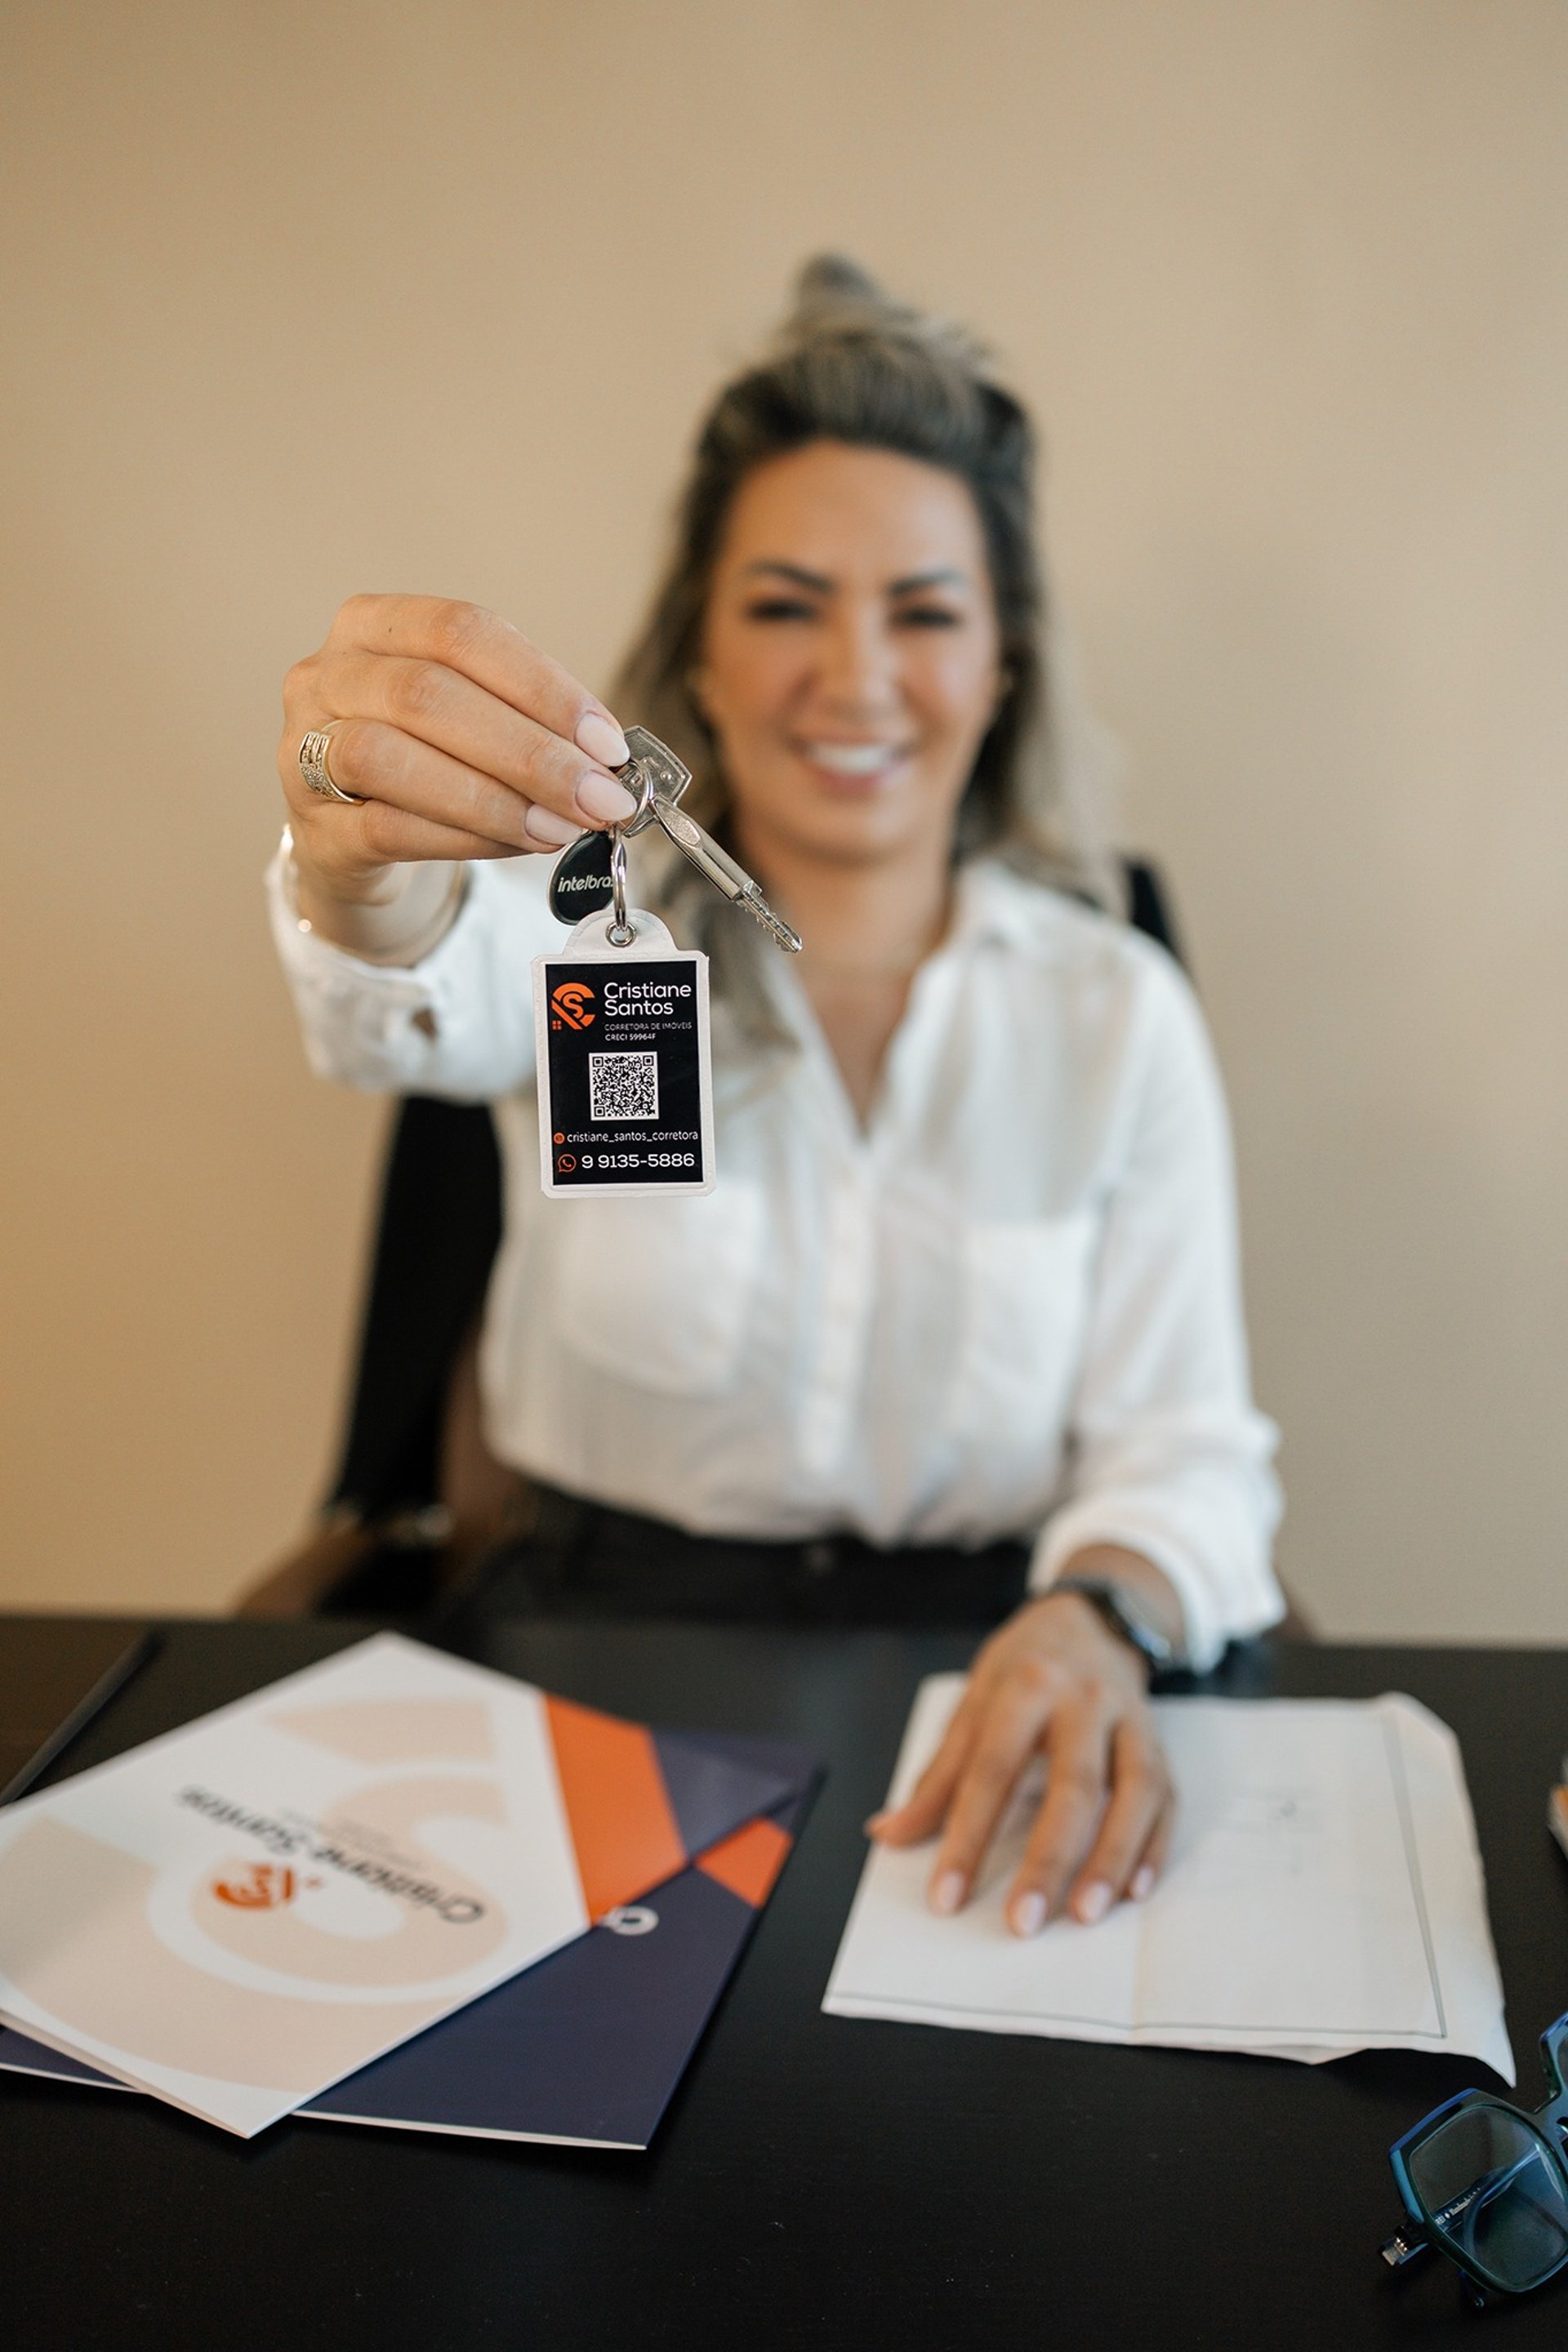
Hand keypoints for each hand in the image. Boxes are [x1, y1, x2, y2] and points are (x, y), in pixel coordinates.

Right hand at [278, 593, 638, 906]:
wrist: (356, 838)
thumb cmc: (430, 760)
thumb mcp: (475, 719)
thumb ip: (530, 724)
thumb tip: (608, 762)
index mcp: (375, 624)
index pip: (463, 632)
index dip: (542, 686)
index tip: (607, 743)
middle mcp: (326, 675)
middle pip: (427, 695)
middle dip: (530, 752)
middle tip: (600, 799)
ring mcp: (303, 748)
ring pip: (389, 758)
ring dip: (493, 798)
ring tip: (561, 828)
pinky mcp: (311, 825)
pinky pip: (386, 827)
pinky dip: (463, 837)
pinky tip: (518, 846)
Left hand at [868, 1583, 1174, 1935]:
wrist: (1090, 1619)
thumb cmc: (1022, 1669)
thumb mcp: (973, 1703)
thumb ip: (938, 1775)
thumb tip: (888, 1834)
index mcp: (1025, 1687)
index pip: (991, 1771)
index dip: (967, 1837)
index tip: (946, 1898)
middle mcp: (1084, 1701)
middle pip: (1072, 1786)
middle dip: (1048, 1859)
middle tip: (1023, 1922)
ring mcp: (1130, 1721)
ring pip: (1134, 1792)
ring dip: (1112, 1858)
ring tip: (1086, 1915)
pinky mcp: (1161, 1744)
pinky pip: (1166, 1799)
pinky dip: (1154, 1847)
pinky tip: (1135, 1891)